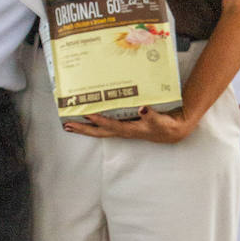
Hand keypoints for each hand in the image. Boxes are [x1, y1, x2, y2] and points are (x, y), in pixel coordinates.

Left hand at [64, 104, 194, 143]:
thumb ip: (151, 116)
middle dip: (82, 129)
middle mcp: (122, 131)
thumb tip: (143, 108)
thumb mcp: (160, 121)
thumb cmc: (165, 127)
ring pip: (99, 130)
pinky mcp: (123, 127)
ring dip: (84, 128)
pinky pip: (104, 126)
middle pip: (98, 132)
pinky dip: (93, 123)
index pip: (110, 125)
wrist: (173, 132)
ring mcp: (122, 130)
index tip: (86, 114)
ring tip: (69, 124)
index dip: (98, 120)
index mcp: (129, 130)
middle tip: (66, 125)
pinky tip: (86, 119)